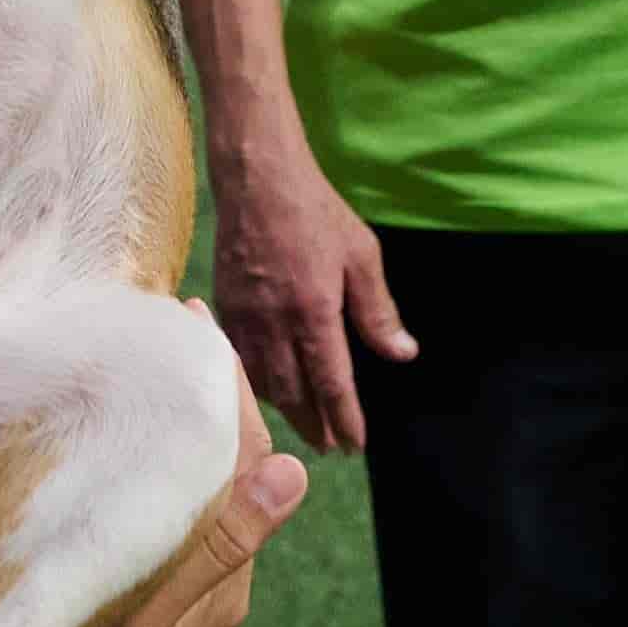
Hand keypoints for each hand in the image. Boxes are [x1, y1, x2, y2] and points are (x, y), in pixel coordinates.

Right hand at [34, 305, 307, 626]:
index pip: (246, 458)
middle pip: (231, 464)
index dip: (225, 384)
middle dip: (209, 391)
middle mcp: (221, 588)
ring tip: (154, 355)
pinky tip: (134, 435)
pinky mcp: (163, 606)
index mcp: (226, 582)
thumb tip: (296, 471)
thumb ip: (219, 545)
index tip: (190, 317)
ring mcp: (193, 598)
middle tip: (174, 316)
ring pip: (203, 485)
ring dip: (185, 422)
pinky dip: (165, 463)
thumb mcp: (143, 622)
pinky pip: (179, 515)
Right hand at [209, 143, 414, 453]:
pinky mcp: (224, 307)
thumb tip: (403, 354)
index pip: (331, 383)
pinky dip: (255, 383)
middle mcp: (275, 323)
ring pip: (261, 382)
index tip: (355, 444)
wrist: (256, 179)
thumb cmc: (316, 212)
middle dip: (311, 424)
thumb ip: (379, 311)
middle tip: (328, 447)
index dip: (343, 418)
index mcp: (314, 311)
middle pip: (293, 393)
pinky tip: (267, 389)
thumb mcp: (361, 255)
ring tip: (302, 423)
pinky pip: (238, 361)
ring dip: (283, 409)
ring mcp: (244, 317)